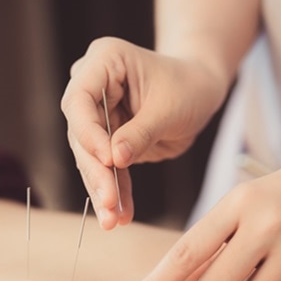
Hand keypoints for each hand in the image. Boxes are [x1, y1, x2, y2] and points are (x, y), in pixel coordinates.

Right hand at [61, 37, 228, 229]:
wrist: (201, 90)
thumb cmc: (189, 86)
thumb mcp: (170, 108)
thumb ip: (141, 132)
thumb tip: (114, 160)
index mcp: (104, 61)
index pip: (79, 99)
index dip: (89, 133)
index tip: (108, 160)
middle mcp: (91, 85)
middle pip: (81, 132)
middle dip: (96, 170)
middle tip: (108, 202)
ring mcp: (97, 113)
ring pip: (90, 156)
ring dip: (102, 189)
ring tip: (113, 219)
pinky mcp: (107, 138)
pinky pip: (106, 169)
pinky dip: (115, 191)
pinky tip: (121, 215)